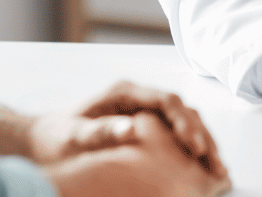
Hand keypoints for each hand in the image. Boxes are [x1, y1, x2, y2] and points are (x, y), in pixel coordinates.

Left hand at [32, 80, 219, 172]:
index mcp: (124, 93)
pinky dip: (192, 149)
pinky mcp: (145, 127)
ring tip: (217, 169)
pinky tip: (203, 169)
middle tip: (215, 163)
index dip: (185, 122)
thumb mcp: (74, 136)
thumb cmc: (56, 138)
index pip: (166, 101)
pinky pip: (176, 134)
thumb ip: (100, 130)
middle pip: (182, 110)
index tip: (196, 146)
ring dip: (202, 142)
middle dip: (201, 135)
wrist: (43, 141)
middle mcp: (138, 98)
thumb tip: (131, 128)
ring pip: (184, 121)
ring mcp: (143, 111)